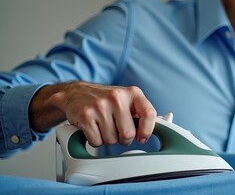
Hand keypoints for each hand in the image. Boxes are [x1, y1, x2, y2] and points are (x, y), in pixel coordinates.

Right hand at [30, 81, 155, 146]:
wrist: (75, 93)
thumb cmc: (105, 99)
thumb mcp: (126, 99)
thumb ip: (141, 112)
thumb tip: (159, 126)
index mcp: (132, 93)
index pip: (149, 114)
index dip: (147, 131)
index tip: (142, 137)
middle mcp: (117, 97)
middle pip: (128, 134)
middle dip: (122, 138)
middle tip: (116, 130)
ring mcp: (100, 106)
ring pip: (111, 140)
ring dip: (107, 139)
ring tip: (103, 126)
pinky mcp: (85, 115)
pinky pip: (96, 141)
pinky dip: (95, 140)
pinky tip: (92, 128)